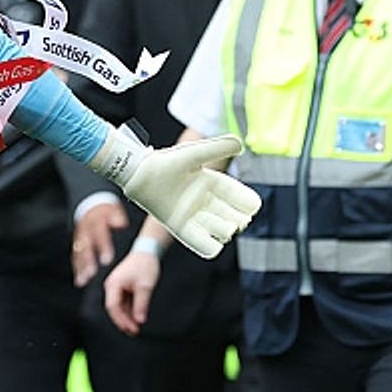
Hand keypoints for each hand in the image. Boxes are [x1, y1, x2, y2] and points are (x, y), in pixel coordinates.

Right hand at [72, 202, 127, 286]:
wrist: (89, 204)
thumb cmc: (104, 210)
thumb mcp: (112, 208)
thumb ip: (117, 216)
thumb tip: (121, 223)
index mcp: (95, 220)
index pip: (99, 234)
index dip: (102, 247)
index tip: (106, 260)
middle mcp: (84, 230)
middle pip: (85, 246)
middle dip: (88, 260)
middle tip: (92, 273)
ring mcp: (79, 237)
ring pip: (78, 253)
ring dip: (80, 266)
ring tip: (83, 280)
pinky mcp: (76, 243)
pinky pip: (75, 256)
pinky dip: (77, 267)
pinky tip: (79, 279)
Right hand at [103, 251, 160, 335]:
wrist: (147, 252)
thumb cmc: (145, 266)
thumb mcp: (145, 286)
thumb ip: (141, 304)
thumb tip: (139, 320)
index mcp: (113, 284)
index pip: (112, 307)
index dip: (121, 320)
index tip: (132, 329)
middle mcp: (111, 286)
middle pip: (113, 308)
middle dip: (123, 321)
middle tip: (134, 332)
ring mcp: (116, 286)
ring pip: (118, 307)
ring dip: (126, 317)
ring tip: (135, 328)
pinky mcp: (121, 287)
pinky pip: (123, 302)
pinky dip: (129, 311)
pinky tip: (135, 318)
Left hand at [121, 135, 260, 258]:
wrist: (139, 174)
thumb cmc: (165, 162)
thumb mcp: (194, 155)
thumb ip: (216, 148)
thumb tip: (240, 144)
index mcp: (212, 184)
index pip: (239, 198)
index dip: (248, 203)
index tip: (252, 205)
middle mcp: (205, 201)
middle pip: (233, 217)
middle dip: (239, 220)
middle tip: (237, 219)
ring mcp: (194, 215)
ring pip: (220, 230)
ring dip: (225, 231)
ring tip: (226, 227)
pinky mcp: (181, 228)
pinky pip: (201, 244)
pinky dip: (210, 247)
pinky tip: (214, 243)